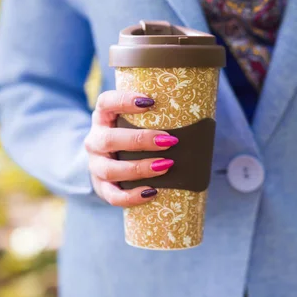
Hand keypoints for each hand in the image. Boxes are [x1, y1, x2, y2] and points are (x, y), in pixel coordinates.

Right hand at [84, 91, 177, 206]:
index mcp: (103, 117)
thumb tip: (202, 120)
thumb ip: (159, 117)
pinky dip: (131, 196)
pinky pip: (112, 195)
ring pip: (110, 169)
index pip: (106, 102)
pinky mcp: (101, 187)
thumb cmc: (136, 135)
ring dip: (139, 168)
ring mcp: (95, 165)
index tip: (150, 102)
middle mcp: (95, 140)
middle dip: (140, 140)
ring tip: (166, 166)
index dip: (124, 100)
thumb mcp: (139, 121)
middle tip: (169, 141)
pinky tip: (152, 192)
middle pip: (109, 139)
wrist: (115, 160)